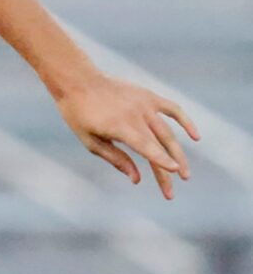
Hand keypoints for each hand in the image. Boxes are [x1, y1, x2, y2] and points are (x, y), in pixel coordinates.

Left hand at [54, 72, 198, 198]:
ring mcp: (145, 103)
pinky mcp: (149, 96)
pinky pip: (172, 109)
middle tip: (170, 193)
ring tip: (184, 173)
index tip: (175, 170)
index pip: (145, 145)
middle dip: (167, 169)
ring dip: (178, 153)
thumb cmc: (79, 114)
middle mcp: (136, 114)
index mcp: (119, 125)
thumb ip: (116, 159)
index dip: (161, 158)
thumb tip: (137, 179)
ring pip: (168, 132)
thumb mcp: (91, 141)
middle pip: (158, 145)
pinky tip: (195, 136)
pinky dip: (185, 121)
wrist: (78, 80)